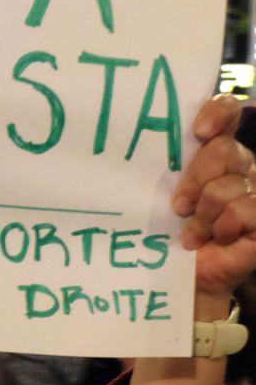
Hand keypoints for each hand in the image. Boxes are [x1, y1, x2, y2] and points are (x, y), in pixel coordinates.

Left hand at [172, 94, 255, 316]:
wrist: (184, 274)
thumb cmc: (170, 230)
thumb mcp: (163, 194)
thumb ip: (166, 167)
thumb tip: (139, 148)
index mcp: (217, 150)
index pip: (227, 111)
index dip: (218, 112)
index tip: (198, 131)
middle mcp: (241, 164)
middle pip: (223, 151)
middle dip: (194, 181)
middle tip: (178, 206)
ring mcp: (255, 190)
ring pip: (227, 187)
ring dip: (203, 215)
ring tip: (193, 232)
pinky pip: (242, 210)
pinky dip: (220, 228)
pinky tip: (215, 239)